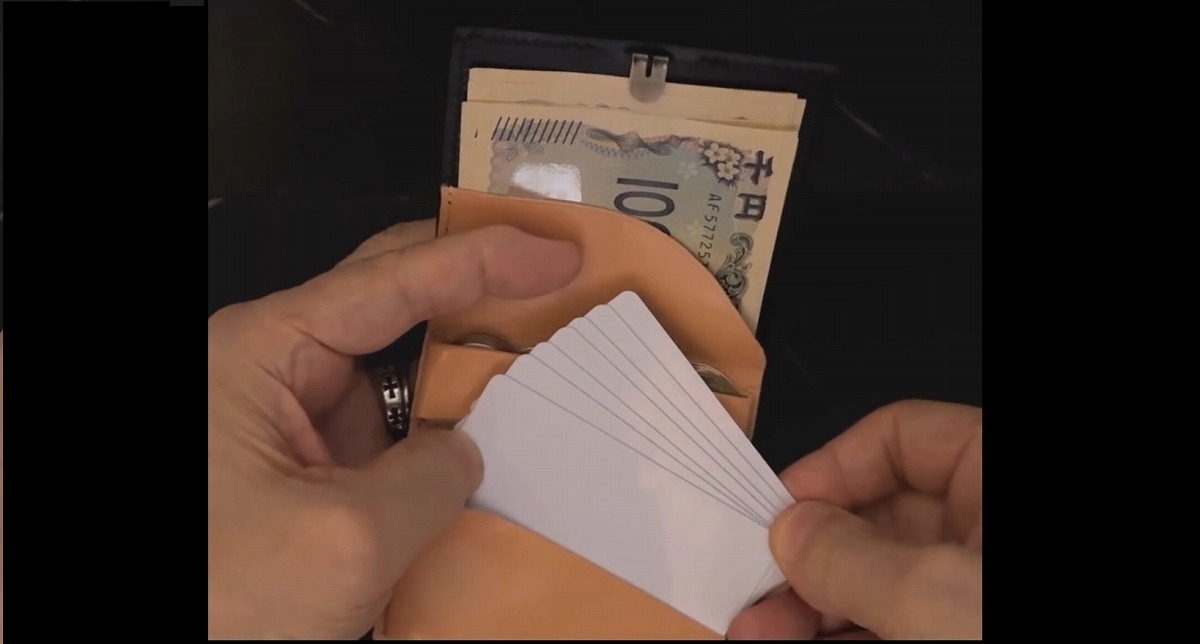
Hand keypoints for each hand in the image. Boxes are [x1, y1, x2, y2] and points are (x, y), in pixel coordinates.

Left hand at [207, 221, 580, 638]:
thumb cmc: (220, 602)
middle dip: (476, 289)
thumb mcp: (348, 538)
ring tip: (541, 353)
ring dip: (464, 368)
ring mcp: (294, 422)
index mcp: (260, 354)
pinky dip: (444, 431)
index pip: (390, 281)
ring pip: (400, 370)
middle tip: (554, 279)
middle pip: (394, 303)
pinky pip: (392, 430)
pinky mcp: (311, 468)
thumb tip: (467, 451)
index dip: (481, 258)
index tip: (554, 254)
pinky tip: (493, 432)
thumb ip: (431, 476)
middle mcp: (274, 371)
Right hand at [729, 401, 981, 639]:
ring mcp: (977, 586)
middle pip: (879, 517)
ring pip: (881, 579)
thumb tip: (790, 529)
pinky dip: (843, 635)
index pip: (902, 435)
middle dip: (807, 558)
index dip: (830, 470)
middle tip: (753, 590)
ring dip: (809, 604)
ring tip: (754, 632)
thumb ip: (850, 557)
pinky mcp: (965, 630)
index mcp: (995, 474)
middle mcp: (984, 523)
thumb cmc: (1008, 635)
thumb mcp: (932, 595)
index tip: (777, 517)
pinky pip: (899, 623)